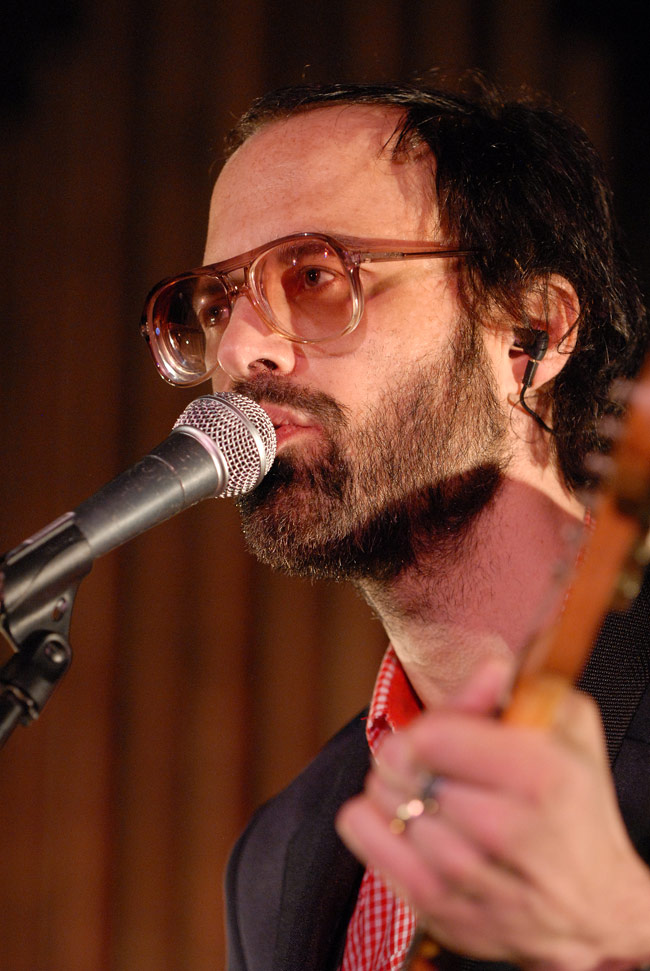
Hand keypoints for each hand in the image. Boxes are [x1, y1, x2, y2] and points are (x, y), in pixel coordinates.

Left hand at [336, 661, 649, 970]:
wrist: (599, 907)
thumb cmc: (575, 803)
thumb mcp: (565, 730)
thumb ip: (518, 691)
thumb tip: (488, 664)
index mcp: (547, 777)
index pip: (439, 740)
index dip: (420, 729)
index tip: (426, 734)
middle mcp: (520, 835)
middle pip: (415, 779)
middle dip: (400, 762)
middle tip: (408, 759)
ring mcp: (488, 887)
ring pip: (402, 822)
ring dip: (389, 797)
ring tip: (405, 789)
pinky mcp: (458, 922)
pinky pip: (388, 867)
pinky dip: (374, 835)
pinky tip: (387, 820)